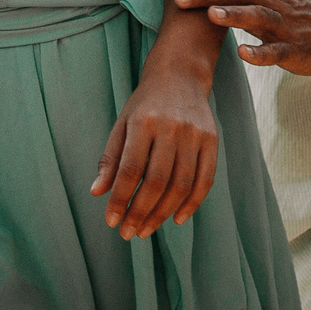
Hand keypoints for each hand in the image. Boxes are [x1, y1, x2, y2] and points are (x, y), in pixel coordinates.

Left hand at [88, 66, 218, 240]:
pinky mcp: (213, 141)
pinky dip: (192, 204)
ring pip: (181, 185)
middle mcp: (171, 127)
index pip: (130, 169)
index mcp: (143, 122)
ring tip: (146, 230)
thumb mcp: (122, 124)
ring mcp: (195, 134)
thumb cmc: (145, 105)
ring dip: (163, 214)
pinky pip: (205, 181)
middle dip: (140, 213)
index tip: (111, 221)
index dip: (120, 199)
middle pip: (156, 181)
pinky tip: (176, 219)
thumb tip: (97, 193)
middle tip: (128, 233)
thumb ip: (110, 159)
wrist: (180, 76)